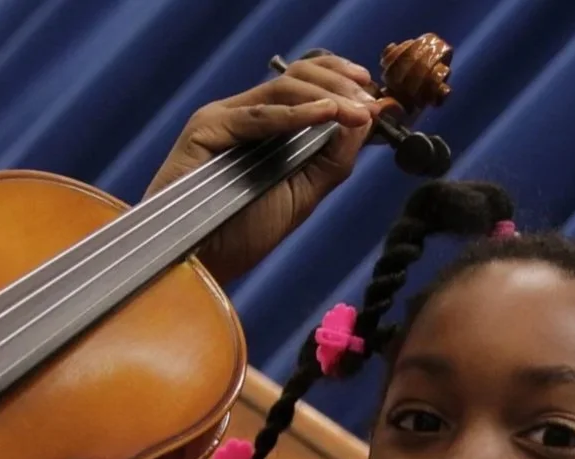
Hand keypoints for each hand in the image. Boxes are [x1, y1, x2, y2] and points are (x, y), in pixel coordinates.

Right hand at [147, 55, 376, 285]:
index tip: (376, 94)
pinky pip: (258, 116)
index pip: (307, 85)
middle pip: (297, 77)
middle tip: (370, 103)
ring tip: (357, 112)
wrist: (199, 264)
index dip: (342, 81)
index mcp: (267, 127)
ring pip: (282, 89)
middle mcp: (245, 115)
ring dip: (328, 96)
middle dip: (341, 84)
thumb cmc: (243, 233)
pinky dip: (296, 114)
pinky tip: (327, 115)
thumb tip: (368, 118)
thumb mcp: (304, 193)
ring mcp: (224, 118)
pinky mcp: (206, 128)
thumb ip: (334, 157)